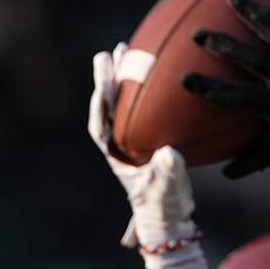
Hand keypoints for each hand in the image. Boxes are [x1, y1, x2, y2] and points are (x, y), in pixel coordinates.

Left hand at [88, 44, 195, 249]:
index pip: (100, 128)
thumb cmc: (164, 205)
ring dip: (123, 79)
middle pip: (108, 108)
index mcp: (116, 156)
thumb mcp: (167, 187)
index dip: (100, 107)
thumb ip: (168, 170)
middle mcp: (120, 145)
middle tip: (107, 54)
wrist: (169, 218)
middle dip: (106, 81)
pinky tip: (154, 71)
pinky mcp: (147, 139)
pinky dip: (144, 90)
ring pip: (123, 105)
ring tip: (124, 50)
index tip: (102, 86)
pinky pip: (142, 109)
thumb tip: (169, 152)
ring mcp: (132, 141)